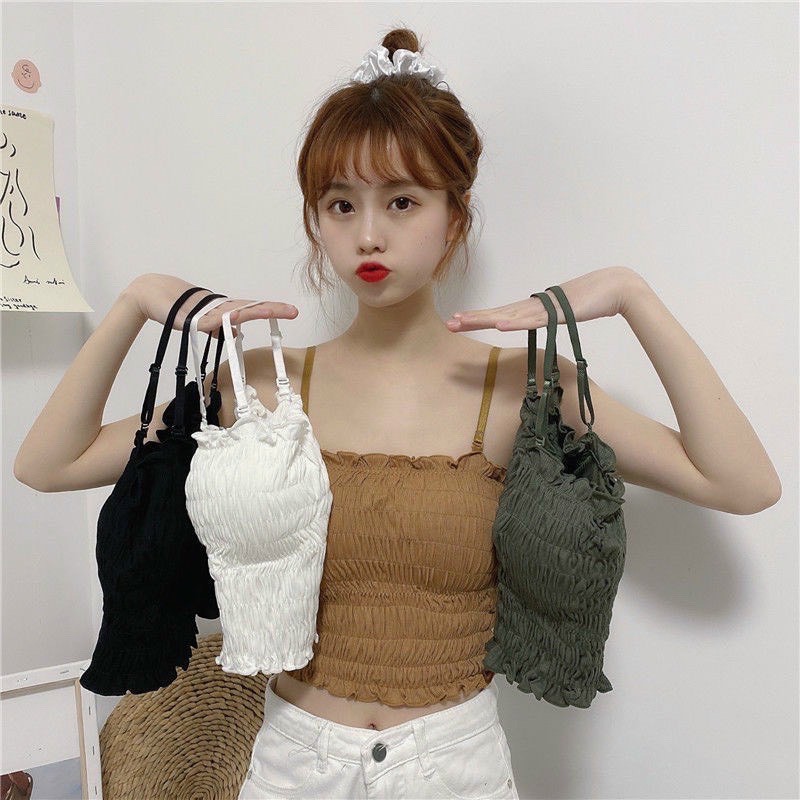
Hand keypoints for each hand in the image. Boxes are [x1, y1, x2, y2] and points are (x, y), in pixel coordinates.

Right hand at [125, 273, 298, 337]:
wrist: (148, 295)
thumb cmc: (175, 307)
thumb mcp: (202, 322)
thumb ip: (218, 327)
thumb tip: (234, 334)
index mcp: (223, 309)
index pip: (252, 308)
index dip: (271, 308)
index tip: (290, 311)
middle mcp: (219, 307)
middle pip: (250, 308)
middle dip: (272, 309)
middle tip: (293, 311)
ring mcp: (207, 310)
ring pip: (236, 311)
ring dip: (255, 311)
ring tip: (274, 310)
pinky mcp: (192, 317)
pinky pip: (211, 321)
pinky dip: (223, 321)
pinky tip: (236, 322)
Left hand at [445, 266, 642, 331]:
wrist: (616, 287)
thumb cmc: (592, 300)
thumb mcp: (563, 315)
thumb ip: (549, 318)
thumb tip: (538, 323)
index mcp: (534, 308)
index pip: (501, 314)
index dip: (478, 317)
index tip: (458, 320)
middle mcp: (534, 306)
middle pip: (498, 313)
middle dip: (472, 319)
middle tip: (449, 323)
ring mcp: (545, 308)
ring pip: (509, 316)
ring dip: (485, 320)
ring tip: (463, 322)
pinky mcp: (558, 313)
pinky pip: (533, 321)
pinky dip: (516, 323)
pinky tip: (499, 326)